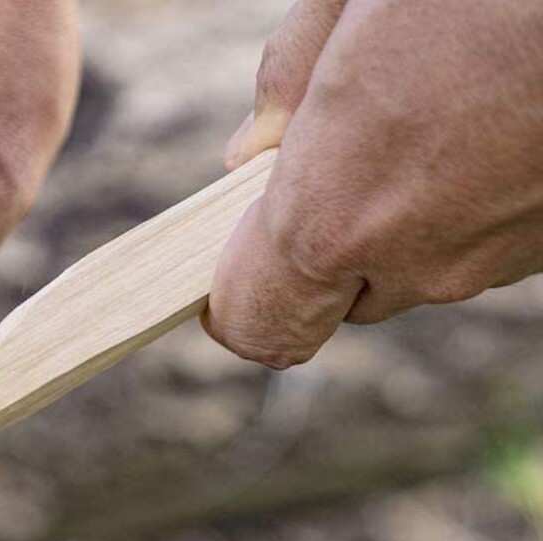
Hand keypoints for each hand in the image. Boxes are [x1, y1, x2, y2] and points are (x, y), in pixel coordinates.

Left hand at [205, 0, 542, 368]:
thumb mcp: (352, 0)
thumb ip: (286, 82)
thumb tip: (253, 150)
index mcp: (335, 215)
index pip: (256, 325)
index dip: (231, 299)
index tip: (227, 249)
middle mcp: (416, 261)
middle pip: (335, 296)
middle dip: (319, 240)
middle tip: (335, 149)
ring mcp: (496, 259)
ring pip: (414, 267)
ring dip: (398, 213)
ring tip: (426, 109)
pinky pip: (479, 241)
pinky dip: (465, 200)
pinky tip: (484, 119)